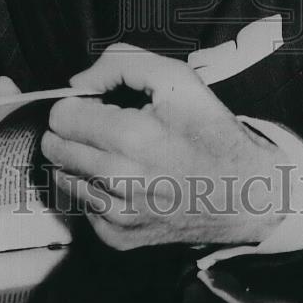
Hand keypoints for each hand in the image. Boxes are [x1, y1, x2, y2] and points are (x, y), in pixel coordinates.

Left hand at [41, 44, 287, 248]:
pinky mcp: (117, 239)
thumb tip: (78, 83)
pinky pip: (82, 205)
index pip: (62, 115)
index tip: (102, 104)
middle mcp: (118, 182)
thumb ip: (120, 63)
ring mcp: (116, 216)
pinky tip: (127, 180)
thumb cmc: (211, 132)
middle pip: (55, 147)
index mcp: (131, 138)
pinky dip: (96, 190)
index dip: (79, 103)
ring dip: (81, 160)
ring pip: (62, 177)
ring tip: (118, 153)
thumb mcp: (176, 78)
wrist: (247, 194)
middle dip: (74, 130)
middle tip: (107, 126)